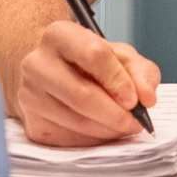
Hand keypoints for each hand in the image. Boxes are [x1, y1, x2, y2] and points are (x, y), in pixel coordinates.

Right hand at [16, 21, 161, 147]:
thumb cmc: (85, 62)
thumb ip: (141, 71)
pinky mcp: (32, 124)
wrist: (48, 72)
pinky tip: (101, 130)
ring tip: (121, 126)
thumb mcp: (118, 55)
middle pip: (82, 95)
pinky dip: (93, 140)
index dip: (118, 80)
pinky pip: (69, 140)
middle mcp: (37, 63)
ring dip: (108, 130)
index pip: (93, 55)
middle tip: (135, 122)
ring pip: (76, 122)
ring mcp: (29, 96)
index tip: (135, 99)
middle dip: (115, 114)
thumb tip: (147, 98)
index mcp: (59, 35)